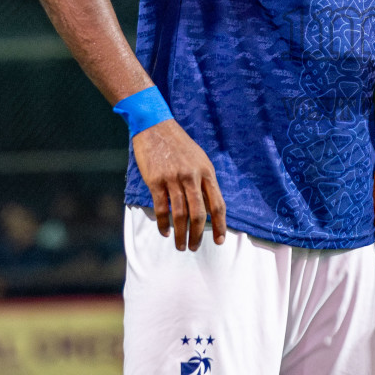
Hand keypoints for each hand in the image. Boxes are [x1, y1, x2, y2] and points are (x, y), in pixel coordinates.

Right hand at [133, 119, 226, 250]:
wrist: (155, 126)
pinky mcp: (156, 180)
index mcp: (206, 172)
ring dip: (181, 234)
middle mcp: (192, 176)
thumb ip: (204, 182)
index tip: (219, 240)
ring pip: (180, 214)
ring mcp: (173, 178)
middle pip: (199, 213)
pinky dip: (163, 223)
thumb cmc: (179, 145)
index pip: (217, 204)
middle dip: (197, 235)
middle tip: (194, 247)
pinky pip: (162, 208)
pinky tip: (165, 232)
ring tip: (180, 245)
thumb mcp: (199, 159)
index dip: (220, 224)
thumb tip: (208, 207)